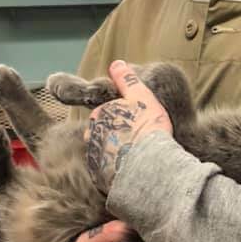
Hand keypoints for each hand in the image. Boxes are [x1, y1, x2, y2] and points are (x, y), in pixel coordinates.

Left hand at [86, 59, 172, 193]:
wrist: (150, 165)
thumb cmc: (148, 127)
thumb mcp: (141, 96)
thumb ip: (126, 79)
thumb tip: (116, 63)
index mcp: (99, 115)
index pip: (106, 115)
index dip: (123, 119)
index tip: (137, 126)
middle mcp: (90, 136)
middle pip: (102, 135)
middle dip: (116, 138)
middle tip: (138, 143)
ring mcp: (94, 158)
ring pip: (104, 154)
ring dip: (116, 155)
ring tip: (137, 159)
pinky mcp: (99, 178)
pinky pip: (106, 173)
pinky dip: (116, 171)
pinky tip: (133, 171)